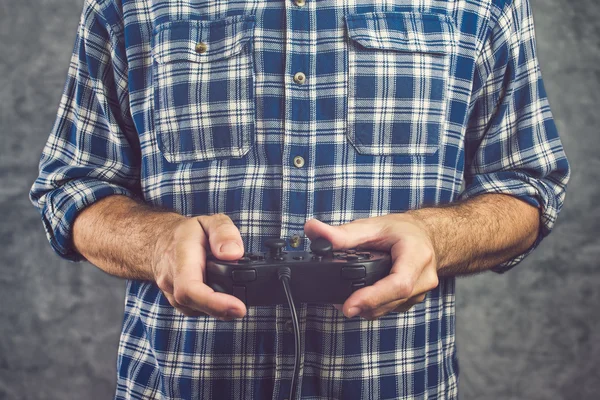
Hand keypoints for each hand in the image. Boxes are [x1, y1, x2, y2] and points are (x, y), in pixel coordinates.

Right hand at [152, 214, 246, 319]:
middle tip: (243, 308)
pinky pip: (195, 310)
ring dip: (218, 309)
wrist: (158, 241)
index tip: (238, 308)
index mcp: (181, 258)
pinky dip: (211, 307)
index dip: (215, 302)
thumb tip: (234, 254)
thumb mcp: (209, 221)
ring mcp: (171, 293)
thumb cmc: (185, 232)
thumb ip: (224, 233)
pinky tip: (222, 298)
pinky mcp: (177, 301)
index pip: (191, 288)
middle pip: (195, 304)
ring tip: (236, 299)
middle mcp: (171, 279)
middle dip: (222, 309)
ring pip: (196, 310)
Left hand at [304, 214, 438, 319]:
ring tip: (344, 299)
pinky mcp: (413, 300)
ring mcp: (420, 292)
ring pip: (389, 308)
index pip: (398, 284)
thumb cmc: (403, 230)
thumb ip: (342, 233)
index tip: (349, 305)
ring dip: (366, 307)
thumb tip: (312, 229)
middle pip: (391, 301)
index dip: (372, 297)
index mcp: (417, 256)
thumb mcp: (373, 226)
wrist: (426, 236)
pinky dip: (374, 305)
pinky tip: (360, 298)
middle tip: (338, 303)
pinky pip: (391, 308)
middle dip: (363, 304)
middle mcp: (423, 278)